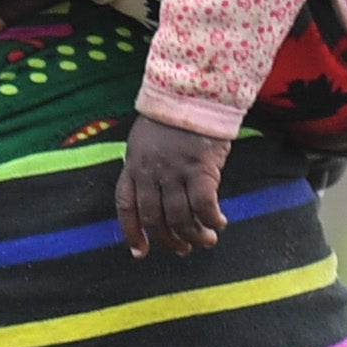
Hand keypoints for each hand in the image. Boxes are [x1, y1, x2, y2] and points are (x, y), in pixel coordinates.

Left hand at [117, 114, 235, 259]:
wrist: (190, 94)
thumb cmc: (171, 119)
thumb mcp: (145, 143)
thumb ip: (147, 171)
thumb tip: (158, 201)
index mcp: (133, 166)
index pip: (126, 206)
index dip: (131, 232)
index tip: (140, 252)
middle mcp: (150, 172)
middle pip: (154, 219)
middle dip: (168, 240)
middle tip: (183, 248)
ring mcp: (174, 172)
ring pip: (180, 218)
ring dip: (194, 236)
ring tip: (207, 240)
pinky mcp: (199, 169)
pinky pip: (204, 206)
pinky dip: (212, 220)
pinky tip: (220, 223)